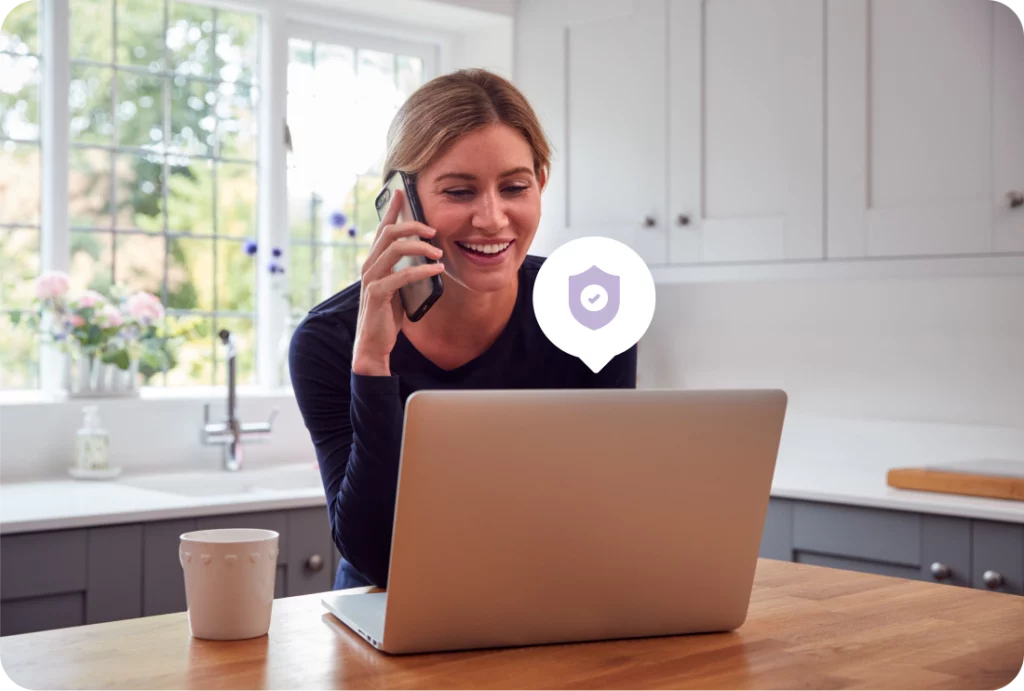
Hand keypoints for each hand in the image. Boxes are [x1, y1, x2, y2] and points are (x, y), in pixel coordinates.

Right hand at [351, 187, 443, 375]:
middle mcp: (369, 265)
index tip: (402, 192)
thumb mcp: (397, 286)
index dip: (392, 209)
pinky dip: (421, 270)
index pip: (383, 229)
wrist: (373, 344)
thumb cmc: (386, 315)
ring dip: (420, 246)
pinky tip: (436, 270)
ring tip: (438, 251)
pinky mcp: (377, 294)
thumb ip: (404, 269)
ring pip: (394, 249)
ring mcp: (371, 279)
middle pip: (389, 233)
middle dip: (413, 225)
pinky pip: (401, 275)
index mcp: (374, 261)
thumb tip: (425, 253)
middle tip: (433, 229)